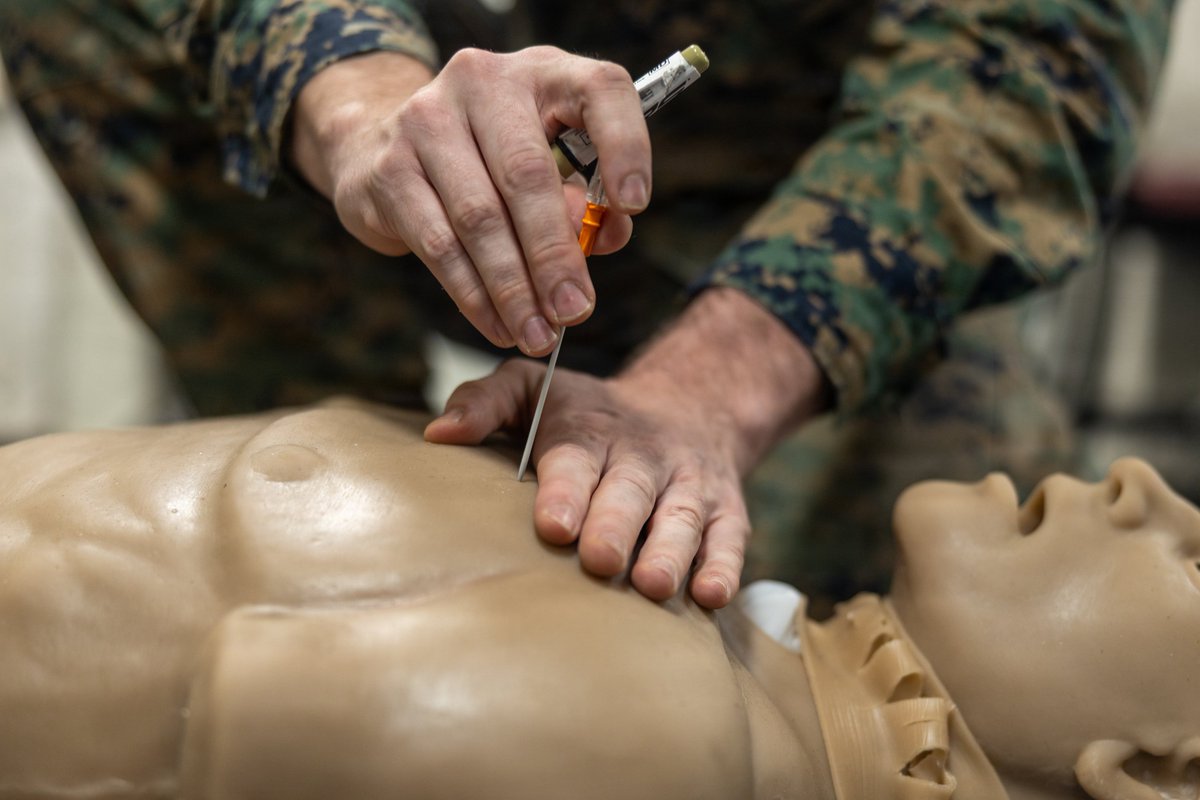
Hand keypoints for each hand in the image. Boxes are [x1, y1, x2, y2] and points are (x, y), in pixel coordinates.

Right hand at [290, 48, 649, 356]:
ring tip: (538, 334)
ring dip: (514, 289)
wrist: (382, 142)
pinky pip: (439, 245)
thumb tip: (604, 238)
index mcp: (543, 73)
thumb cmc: (490, 160)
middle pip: (528, 176)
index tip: (633, 206)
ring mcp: (426, 121)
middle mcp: (482, 83)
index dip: (624, 146)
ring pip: (480, 219)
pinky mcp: (389, 169)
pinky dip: (474, 295)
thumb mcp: (548, 161)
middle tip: (577, 311)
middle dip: (555, 255)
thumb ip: (585, 199)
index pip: (599, 90)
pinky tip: (499, 325)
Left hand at [426, 359, 748, 607]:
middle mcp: (644, 456)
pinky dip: (724, 566)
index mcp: (590, 430)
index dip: (566, 490)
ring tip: (653, 586)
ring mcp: (689, 484)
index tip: (554, 525)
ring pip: (682, 517)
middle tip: (599, 560)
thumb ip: (484, 402)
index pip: (577, 458)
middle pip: (631, 491)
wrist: (690, 402)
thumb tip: (439, 434)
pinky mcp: (727, 510)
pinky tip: (711, 597)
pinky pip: (730, 538)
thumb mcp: (534, 388)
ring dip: (670, 552)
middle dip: (616, 525)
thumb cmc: (586, 414)